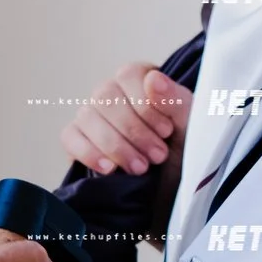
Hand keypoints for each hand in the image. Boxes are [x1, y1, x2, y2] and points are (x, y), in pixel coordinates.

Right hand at [60, 61, 190, 178]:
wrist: (170, 186)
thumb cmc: (183, 149)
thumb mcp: (191, 125)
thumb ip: (175, 100)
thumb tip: (153, 79)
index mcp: (139, 79)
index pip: (129, 75)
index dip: (146, 104)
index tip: (167, 131)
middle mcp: (111, 92)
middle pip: (105, 96)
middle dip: (133, 130)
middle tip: (158, 156)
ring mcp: (91, 114)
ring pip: (87, 117)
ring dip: (115, 145)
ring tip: (141, 167)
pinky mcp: (77, 138)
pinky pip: (70, 137)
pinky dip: (88, 152)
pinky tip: (110, 168)